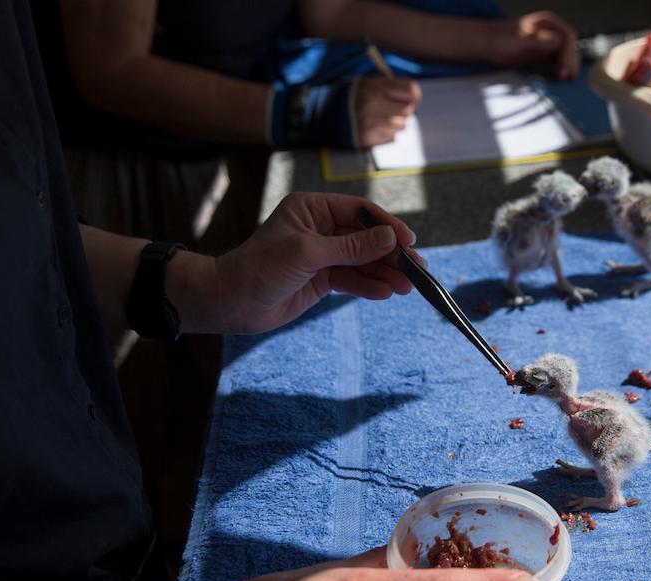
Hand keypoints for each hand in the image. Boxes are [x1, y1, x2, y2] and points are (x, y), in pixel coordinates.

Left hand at [172, 193, 422, 334]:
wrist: (232, 302)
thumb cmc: (262, 268)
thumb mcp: (309, 253)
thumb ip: (352, 247)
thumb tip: (390, 238)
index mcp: (312, 209)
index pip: (360, 211)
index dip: (386, 226)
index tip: (408, 241)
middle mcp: (320, 228)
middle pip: (366, 238)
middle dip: (390, 254)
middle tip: (417, 269)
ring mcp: (323, 254)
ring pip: (362, 261)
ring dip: (384, 273)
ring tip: (407, 286)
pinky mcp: (322, 278)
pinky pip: (353, 279)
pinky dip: (369, 286)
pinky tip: (386, 293)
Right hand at [354, 77, 421, 146]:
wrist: (327, 114)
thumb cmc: (353, 97)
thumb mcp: (369, 82)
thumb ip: (390, 86)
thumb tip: (414, 95)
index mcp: (376, 87)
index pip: (411, 89)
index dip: (414, 95)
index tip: (411, 98)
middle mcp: (374, 104)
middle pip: (408, 110)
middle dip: (404, 110)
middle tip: (393, 109)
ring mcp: (372, 123)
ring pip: (402, 126)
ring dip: (395, 124)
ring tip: (382, 119)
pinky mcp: (369, 138)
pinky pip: (391, 138)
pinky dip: (387, 134)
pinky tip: (375, 128)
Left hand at [487, 11, 578, 79]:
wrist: (488, 44)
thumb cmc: (502, 39)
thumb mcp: (521, 39)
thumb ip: (539, 40)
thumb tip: (557, 41)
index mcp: (548, 22)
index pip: (567, 37)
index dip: (568, 54)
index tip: (563, 69)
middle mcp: (552, 31)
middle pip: (569, 46)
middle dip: (571, 62)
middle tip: (568, 78)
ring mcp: (548, 42)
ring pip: (566, 54)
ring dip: (569, 67)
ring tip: (569, 80)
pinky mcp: (543, 54)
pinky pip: (557, 61)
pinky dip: (561, 69)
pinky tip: (563, 78)